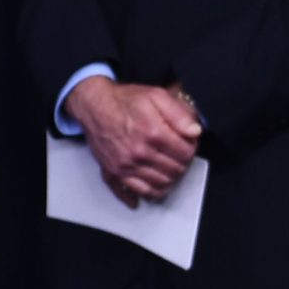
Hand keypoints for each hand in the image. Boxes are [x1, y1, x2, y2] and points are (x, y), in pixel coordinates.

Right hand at [67, 77, 201, 205]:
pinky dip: (151, 193)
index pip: (186, 153)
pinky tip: (156, 187)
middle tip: (178, 153)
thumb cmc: (123, 100)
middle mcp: (140, 152)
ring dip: (170, 177)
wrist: (93, 105)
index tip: (187, 142)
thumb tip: (195, 131)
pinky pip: (139, 191)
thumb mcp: (155, 95)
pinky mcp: (115, 172)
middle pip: (176, 170)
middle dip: (182, 162)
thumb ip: (179, 113)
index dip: (191, 148)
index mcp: (153, 133)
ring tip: (169, 165)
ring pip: (161, 184)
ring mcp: (126, 165)